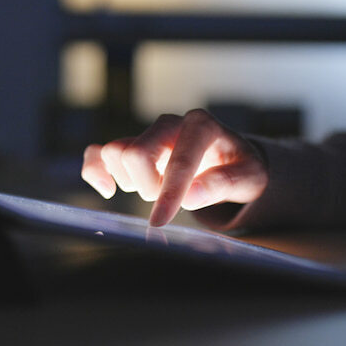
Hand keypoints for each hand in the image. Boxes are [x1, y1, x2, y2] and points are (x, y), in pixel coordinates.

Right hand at [81, 109, 267, 225]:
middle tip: (169, 200)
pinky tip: (107, 190)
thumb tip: (191, 195)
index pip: (178, 161)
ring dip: (130, 181)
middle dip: (148, 187)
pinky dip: (95, 171)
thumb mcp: (250, 178)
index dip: (168, 194)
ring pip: (115, 153)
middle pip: (136, 153)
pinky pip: (97, 153)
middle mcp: (170, 123)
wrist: (229, 160)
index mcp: (201, 125)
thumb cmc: (240, 167)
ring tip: (155, 189)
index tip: (159, 222)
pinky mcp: (130, 145)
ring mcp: (147, 133)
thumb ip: (224, 184)